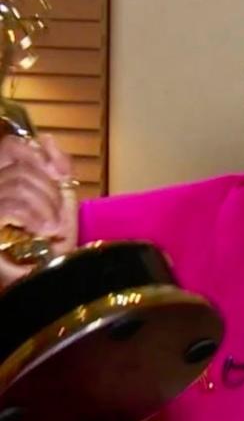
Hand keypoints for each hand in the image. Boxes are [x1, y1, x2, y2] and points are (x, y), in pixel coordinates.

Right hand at [0, 134, 76, 286]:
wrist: (47, 282)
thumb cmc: (50, 247)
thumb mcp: (61, 203)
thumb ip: (56, 168)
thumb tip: (46, 138)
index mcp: (3, 182)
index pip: (11, 147)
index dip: (37, 154)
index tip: (60, 175)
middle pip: (20, 166)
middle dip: (49, 190)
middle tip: (56, 219)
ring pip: (19, 183)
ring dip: (46, 206)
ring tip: (52, 229)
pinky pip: (11, 204)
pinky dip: (34, 216)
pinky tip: (44, 230)